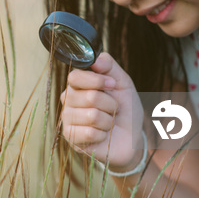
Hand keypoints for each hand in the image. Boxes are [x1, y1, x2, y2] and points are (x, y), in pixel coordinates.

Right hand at [60, 52, 144, 168]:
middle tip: (112, 109)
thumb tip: (95, 59)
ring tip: (108, 122)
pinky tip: (102, 134)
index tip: (113, 85)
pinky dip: (103, 134)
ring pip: (91, 115)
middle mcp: (68, 100)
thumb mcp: (122, 82)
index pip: (75, 76)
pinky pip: (89, 133)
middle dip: (110, 104)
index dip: (97, 81)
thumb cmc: (125, 108)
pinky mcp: (71, 138)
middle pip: (89, 97)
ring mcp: (67, 119)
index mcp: (77, 84)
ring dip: (108, 120)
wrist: (131, 136)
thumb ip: (109, 66)